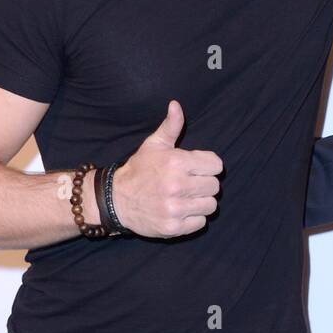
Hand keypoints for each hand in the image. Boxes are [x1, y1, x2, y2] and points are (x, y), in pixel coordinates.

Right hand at [113, 100, 222, 237]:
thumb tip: (176, 104)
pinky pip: (200, 223)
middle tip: (190, 184)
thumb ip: (171, 125)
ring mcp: (175, 208)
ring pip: (210, 205)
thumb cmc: (139, 170)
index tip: (197, 168)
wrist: (115, 200)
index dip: (208, 166)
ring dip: (201, 202)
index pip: (216, 165)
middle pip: (215, 186)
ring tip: (186, 198)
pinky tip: (180, 210)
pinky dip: (193, 219)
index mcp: (176, 162)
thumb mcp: (154, 144)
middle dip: (204, 184)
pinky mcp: (173, 228)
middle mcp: (177, 186)